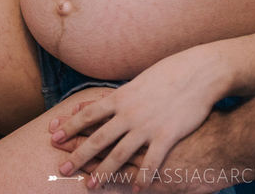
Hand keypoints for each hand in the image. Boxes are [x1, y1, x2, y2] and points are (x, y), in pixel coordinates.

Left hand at [50, 45, 228, 187]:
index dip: (70, 126)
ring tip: (90, 186)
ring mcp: (148, 125)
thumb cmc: (171, 73)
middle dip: (78, 156)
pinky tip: (135, 189)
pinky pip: (151, 161)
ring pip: (119, 154)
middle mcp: (130, 113)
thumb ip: (122, 95)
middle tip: (62, 170)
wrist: (200, 73)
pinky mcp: (167, 135)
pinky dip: (142, 177)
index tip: (54, 136)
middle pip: (98, 138)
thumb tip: (103, 100)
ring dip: (103, 172)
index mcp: (122, 96)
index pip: (89, 114)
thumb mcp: (140, 80)